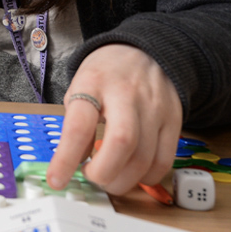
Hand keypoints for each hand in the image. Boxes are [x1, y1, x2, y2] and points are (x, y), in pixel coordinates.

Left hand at [46, 43, 182, 195]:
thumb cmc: (106, 74)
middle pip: (122, 142)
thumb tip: (74, 162)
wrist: (145, 51)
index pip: (79, 125)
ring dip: (122, 180)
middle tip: (91, 176)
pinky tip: (132, 172)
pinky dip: (145, 177)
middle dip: (103, 173)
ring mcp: (155, 108)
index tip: (56, 180)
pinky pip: (164, 161)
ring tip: (108, 176)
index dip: (66, 158)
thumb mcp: (79, 88)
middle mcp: (126, 94)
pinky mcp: (174, 121)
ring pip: (145, 158)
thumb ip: (75, 123)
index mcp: (93, 83)